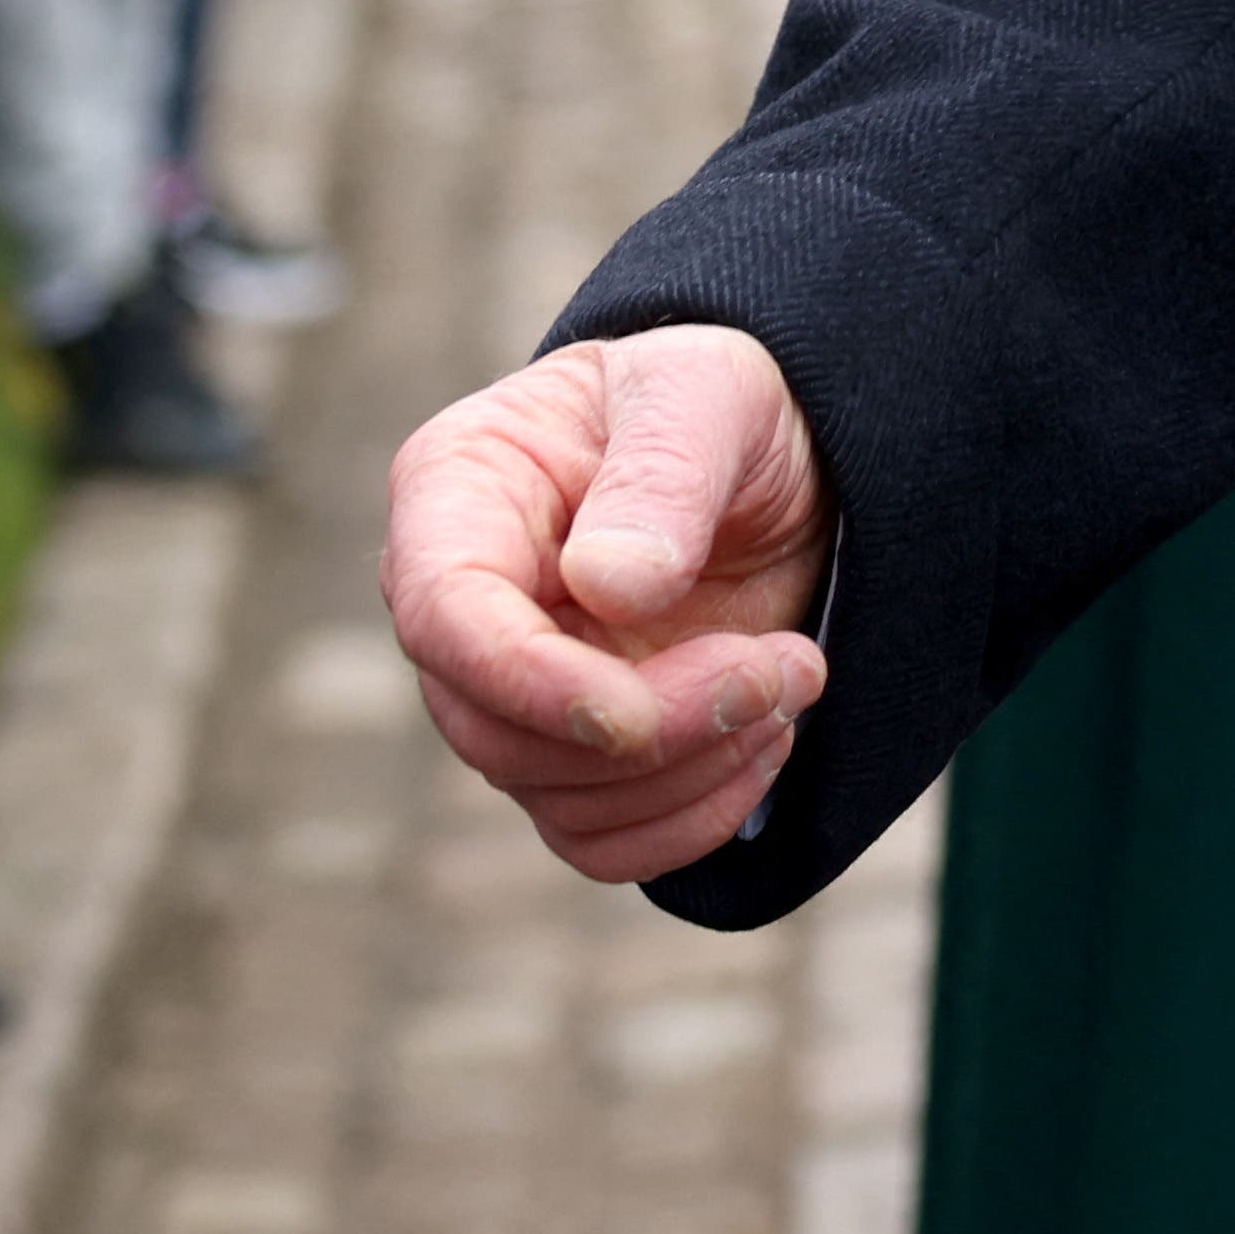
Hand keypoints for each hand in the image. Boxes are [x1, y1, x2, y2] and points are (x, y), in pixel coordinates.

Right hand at [383, 327, 832, 880]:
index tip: (638, 712)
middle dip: (652, 730)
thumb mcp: (708, 393)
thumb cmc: (717, 402)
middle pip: (498, 730)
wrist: (769, 460)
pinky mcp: (569, 755)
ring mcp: (510, 690)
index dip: (530, 683)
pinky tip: (763, 742)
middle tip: (779, 670)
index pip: (444, 615)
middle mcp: (460, 604)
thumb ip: (661, 472)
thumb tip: (607, 588)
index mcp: (455, 491)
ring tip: (789, 682)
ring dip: (691, 772)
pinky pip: (600, 840)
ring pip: (557, 799)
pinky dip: (691, 819)